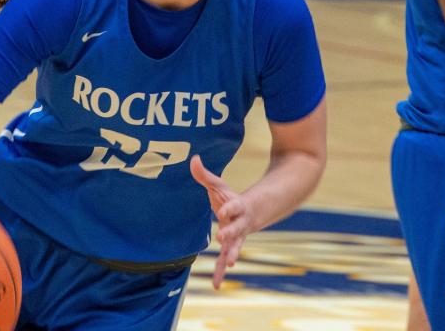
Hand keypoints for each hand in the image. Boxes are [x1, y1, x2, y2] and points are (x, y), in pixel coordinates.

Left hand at [190, 155, 252, 288]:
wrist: (251, 212)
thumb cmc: (230, 197)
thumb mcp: (219, 186)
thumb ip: (205, 175)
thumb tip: (193, 159)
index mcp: (236, 207)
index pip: (233, 207)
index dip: (228, 209)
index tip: (221, 212)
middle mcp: (239, 223)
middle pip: (236, 228)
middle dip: (230, 233)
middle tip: (222, 237)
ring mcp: (237, 237)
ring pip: (235, 247)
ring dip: (231, 255)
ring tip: (230, 264)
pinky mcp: (231, 247)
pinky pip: (225, 260)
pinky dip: (220, 272)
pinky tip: (216, 285)